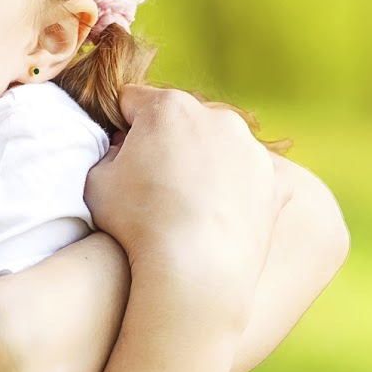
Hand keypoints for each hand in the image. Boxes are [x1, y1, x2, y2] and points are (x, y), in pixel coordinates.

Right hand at [84, 86, 287, 313]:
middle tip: (154, 185)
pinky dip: (237, 190)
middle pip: (182, 120)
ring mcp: (251, 149)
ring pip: (220, 146)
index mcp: (169, 108)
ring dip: (204, 163)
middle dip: (167, 143)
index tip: (121, 154)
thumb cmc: (139, 225)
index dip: (122, 127)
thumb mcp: (96, 182)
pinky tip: (220, 216)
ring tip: (188, 207)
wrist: (197, 270)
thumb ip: (108, 154)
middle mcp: (217, 118)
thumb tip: (125, 150)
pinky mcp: (275, 181)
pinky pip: (251, 176)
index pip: (134, 101)